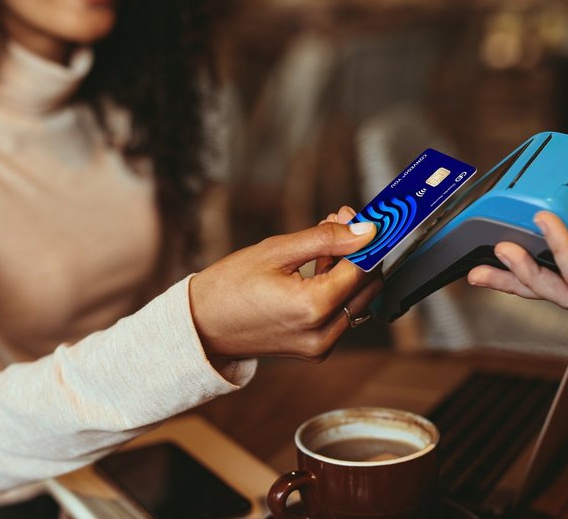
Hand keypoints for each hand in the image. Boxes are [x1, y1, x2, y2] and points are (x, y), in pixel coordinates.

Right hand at [190, 208, 379, 360]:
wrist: (201, 325)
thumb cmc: (229, 286)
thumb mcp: (277, 251)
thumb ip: (326, 239)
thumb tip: (365, 230)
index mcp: (313, 307)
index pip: (362, 268)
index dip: (366, 239)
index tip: (362, 218)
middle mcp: (323, 333)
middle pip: (366, 287)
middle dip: (359, 253)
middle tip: (340, 223)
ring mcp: (320, 346)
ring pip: (357, 300)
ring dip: (349, 269)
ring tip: (324, 241)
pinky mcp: (315, 349)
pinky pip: (341, 314)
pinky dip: (337, 289)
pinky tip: (320, 264)